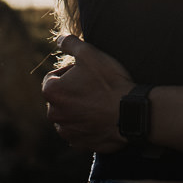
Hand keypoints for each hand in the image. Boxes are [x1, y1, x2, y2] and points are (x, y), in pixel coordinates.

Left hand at [42, 34, 134, 151]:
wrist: (130, 113)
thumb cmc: (109, 82)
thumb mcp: (90, 54)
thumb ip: (70, 43)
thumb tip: (59, 39)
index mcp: (51, 92)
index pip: (54, 77)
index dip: (71, 72)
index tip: (88, 74)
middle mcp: (54, 114)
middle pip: (60, 97)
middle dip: (73, 92)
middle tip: (96, 87)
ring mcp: (67, 131)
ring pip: (69, 115)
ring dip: (79, 109)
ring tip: (100, 103)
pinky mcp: (79, 143)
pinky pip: (79, 131)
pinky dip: (87, 125)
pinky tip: (102, 117)